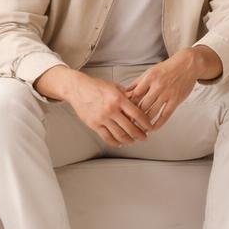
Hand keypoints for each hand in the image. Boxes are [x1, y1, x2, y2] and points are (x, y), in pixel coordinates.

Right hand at [37, 65, 151, 145]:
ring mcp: (102, 118)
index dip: (146, 122)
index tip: (150, 127)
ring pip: (119, 135)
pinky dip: (115, 142)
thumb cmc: (96, 86)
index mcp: (118, 99)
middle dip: (139, 134)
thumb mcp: (115, 87)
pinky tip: (120, 143)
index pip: (137, 114)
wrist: (78, 88)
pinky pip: (106, 137)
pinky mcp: (94, 124)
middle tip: (144, 137)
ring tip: (133, 141)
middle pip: (130, 127)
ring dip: (129, 140)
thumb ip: (127, 95)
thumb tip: (139, 102)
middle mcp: (111, 110)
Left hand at [124, 47, 212, 126]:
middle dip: (134, 117)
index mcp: (149, 78)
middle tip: (128, 125)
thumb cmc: (167, 68)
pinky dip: (158, 123)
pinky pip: (165, 114)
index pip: (134, 95)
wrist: (187, 64)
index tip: (122, 114)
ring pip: (152, 112)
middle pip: (142, 105)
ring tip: (139, 129)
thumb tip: (125, 93)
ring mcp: (167, 93)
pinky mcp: (176, 99)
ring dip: (145, 122)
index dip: (127, 106)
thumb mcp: (150, 71)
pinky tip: (153, 128)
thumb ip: (138, 83)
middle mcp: (157, 86)